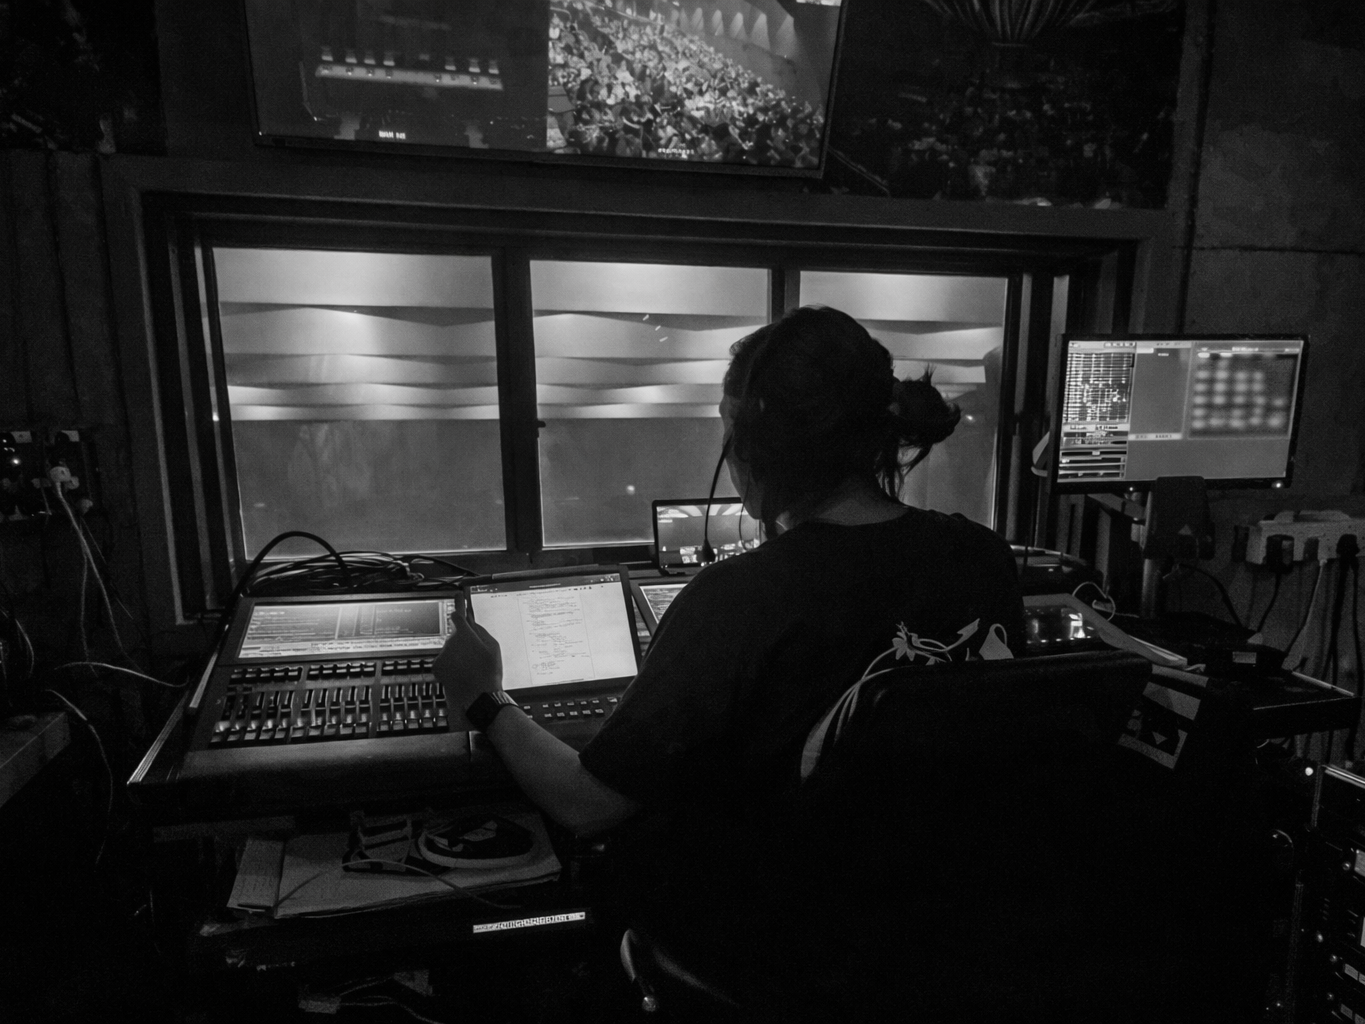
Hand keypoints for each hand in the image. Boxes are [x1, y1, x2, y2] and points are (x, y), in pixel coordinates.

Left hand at [433, 593, 503, 730]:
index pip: (459, 613)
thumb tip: (472, 623)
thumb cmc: (488, 673)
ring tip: (472, 669)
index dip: (459, 603)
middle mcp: (450, 641)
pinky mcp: (436, 666)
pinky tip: (462, 673)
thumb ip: (480, 631)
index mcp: (465, 633)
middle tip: (477, 656)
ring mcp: (442, 654)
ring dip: (458, 654)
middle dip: (464, 641)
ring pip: (450, 648)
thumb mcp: (493, 647)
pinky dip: (451, 664)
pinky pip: (444, 660)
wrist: (478, 698)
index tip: (458, 594)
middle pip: (456, 635)